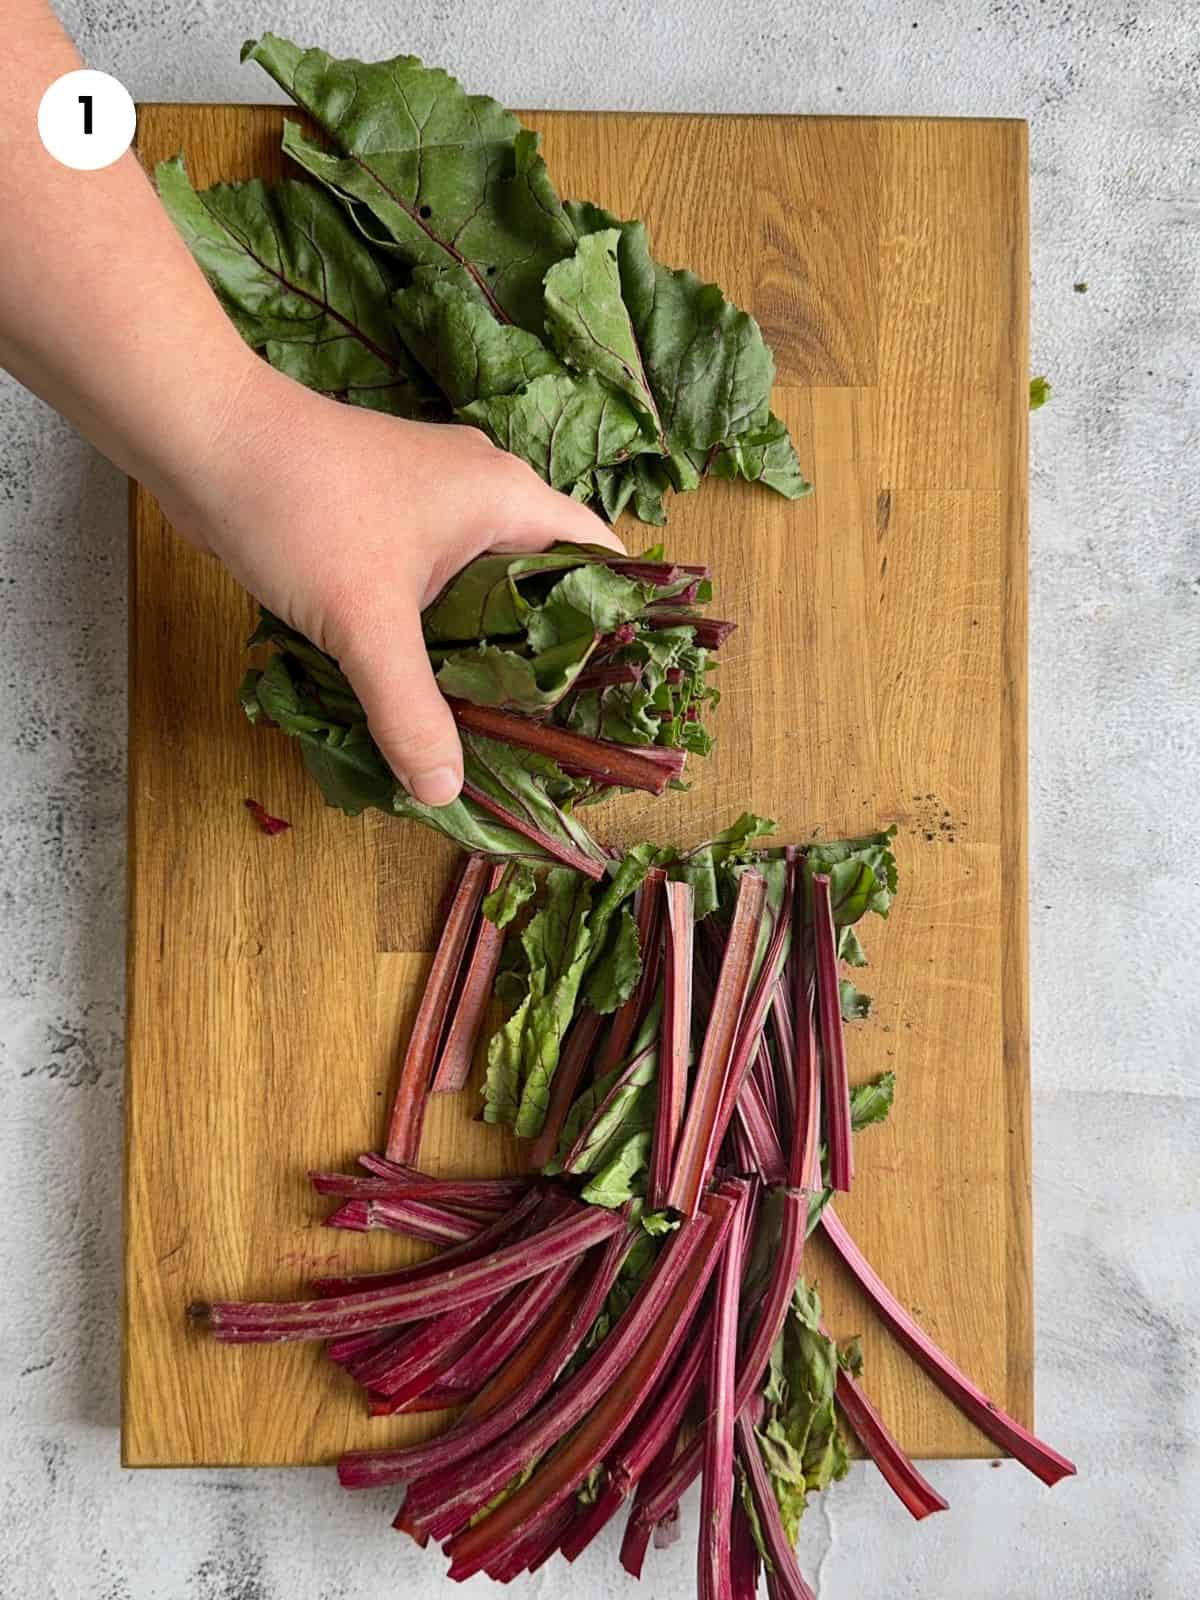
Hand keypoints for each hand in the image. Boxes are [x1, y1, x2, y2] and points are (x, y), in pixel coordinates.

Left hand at [159, 359, 624, 806]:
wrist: (203, 439)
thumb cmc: (301, 509)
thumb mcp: (366, 624)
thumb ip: (411, 713)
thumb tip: (444, 792)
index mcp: (509, 498)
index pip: (600, 558)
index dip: (617, 624)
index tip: (615, 696)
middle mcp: (484, 494)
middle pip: (545, 582)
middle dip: (546, 654)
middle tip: (551, 729)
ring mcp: (433, 504)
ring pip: (485, 588)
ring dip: (485, 647)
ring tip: (494, 720)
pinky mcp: (387, 519)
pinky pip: (436, 585)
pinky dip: (438, 631)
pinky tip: (425, 684)